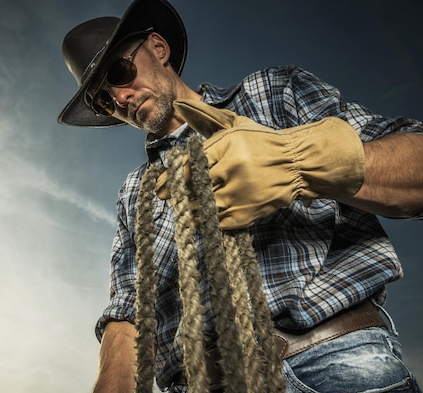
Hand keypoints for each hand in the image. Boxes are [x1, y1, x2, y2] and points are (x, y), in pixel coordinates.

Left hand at [156, 99, 364, 228]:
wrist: (298, 164)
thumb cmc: (262, 143)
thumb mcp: (236, 126)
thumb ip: (206, 118)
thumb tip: (179, 106)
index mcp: (227, 145)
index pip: (188, 164)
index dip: (170, 176)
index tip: (160, 182)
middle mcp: (232, 169)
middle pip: (191, 187)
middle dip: (175, 194)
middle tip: (165, 196)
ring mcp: (240, 194)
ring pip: (200, 206)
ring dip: (188, 207)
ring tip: (182, 205)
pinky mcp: (246, 213)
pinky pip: (215, 222)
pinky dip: (204, 220)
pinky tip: (199, 215)